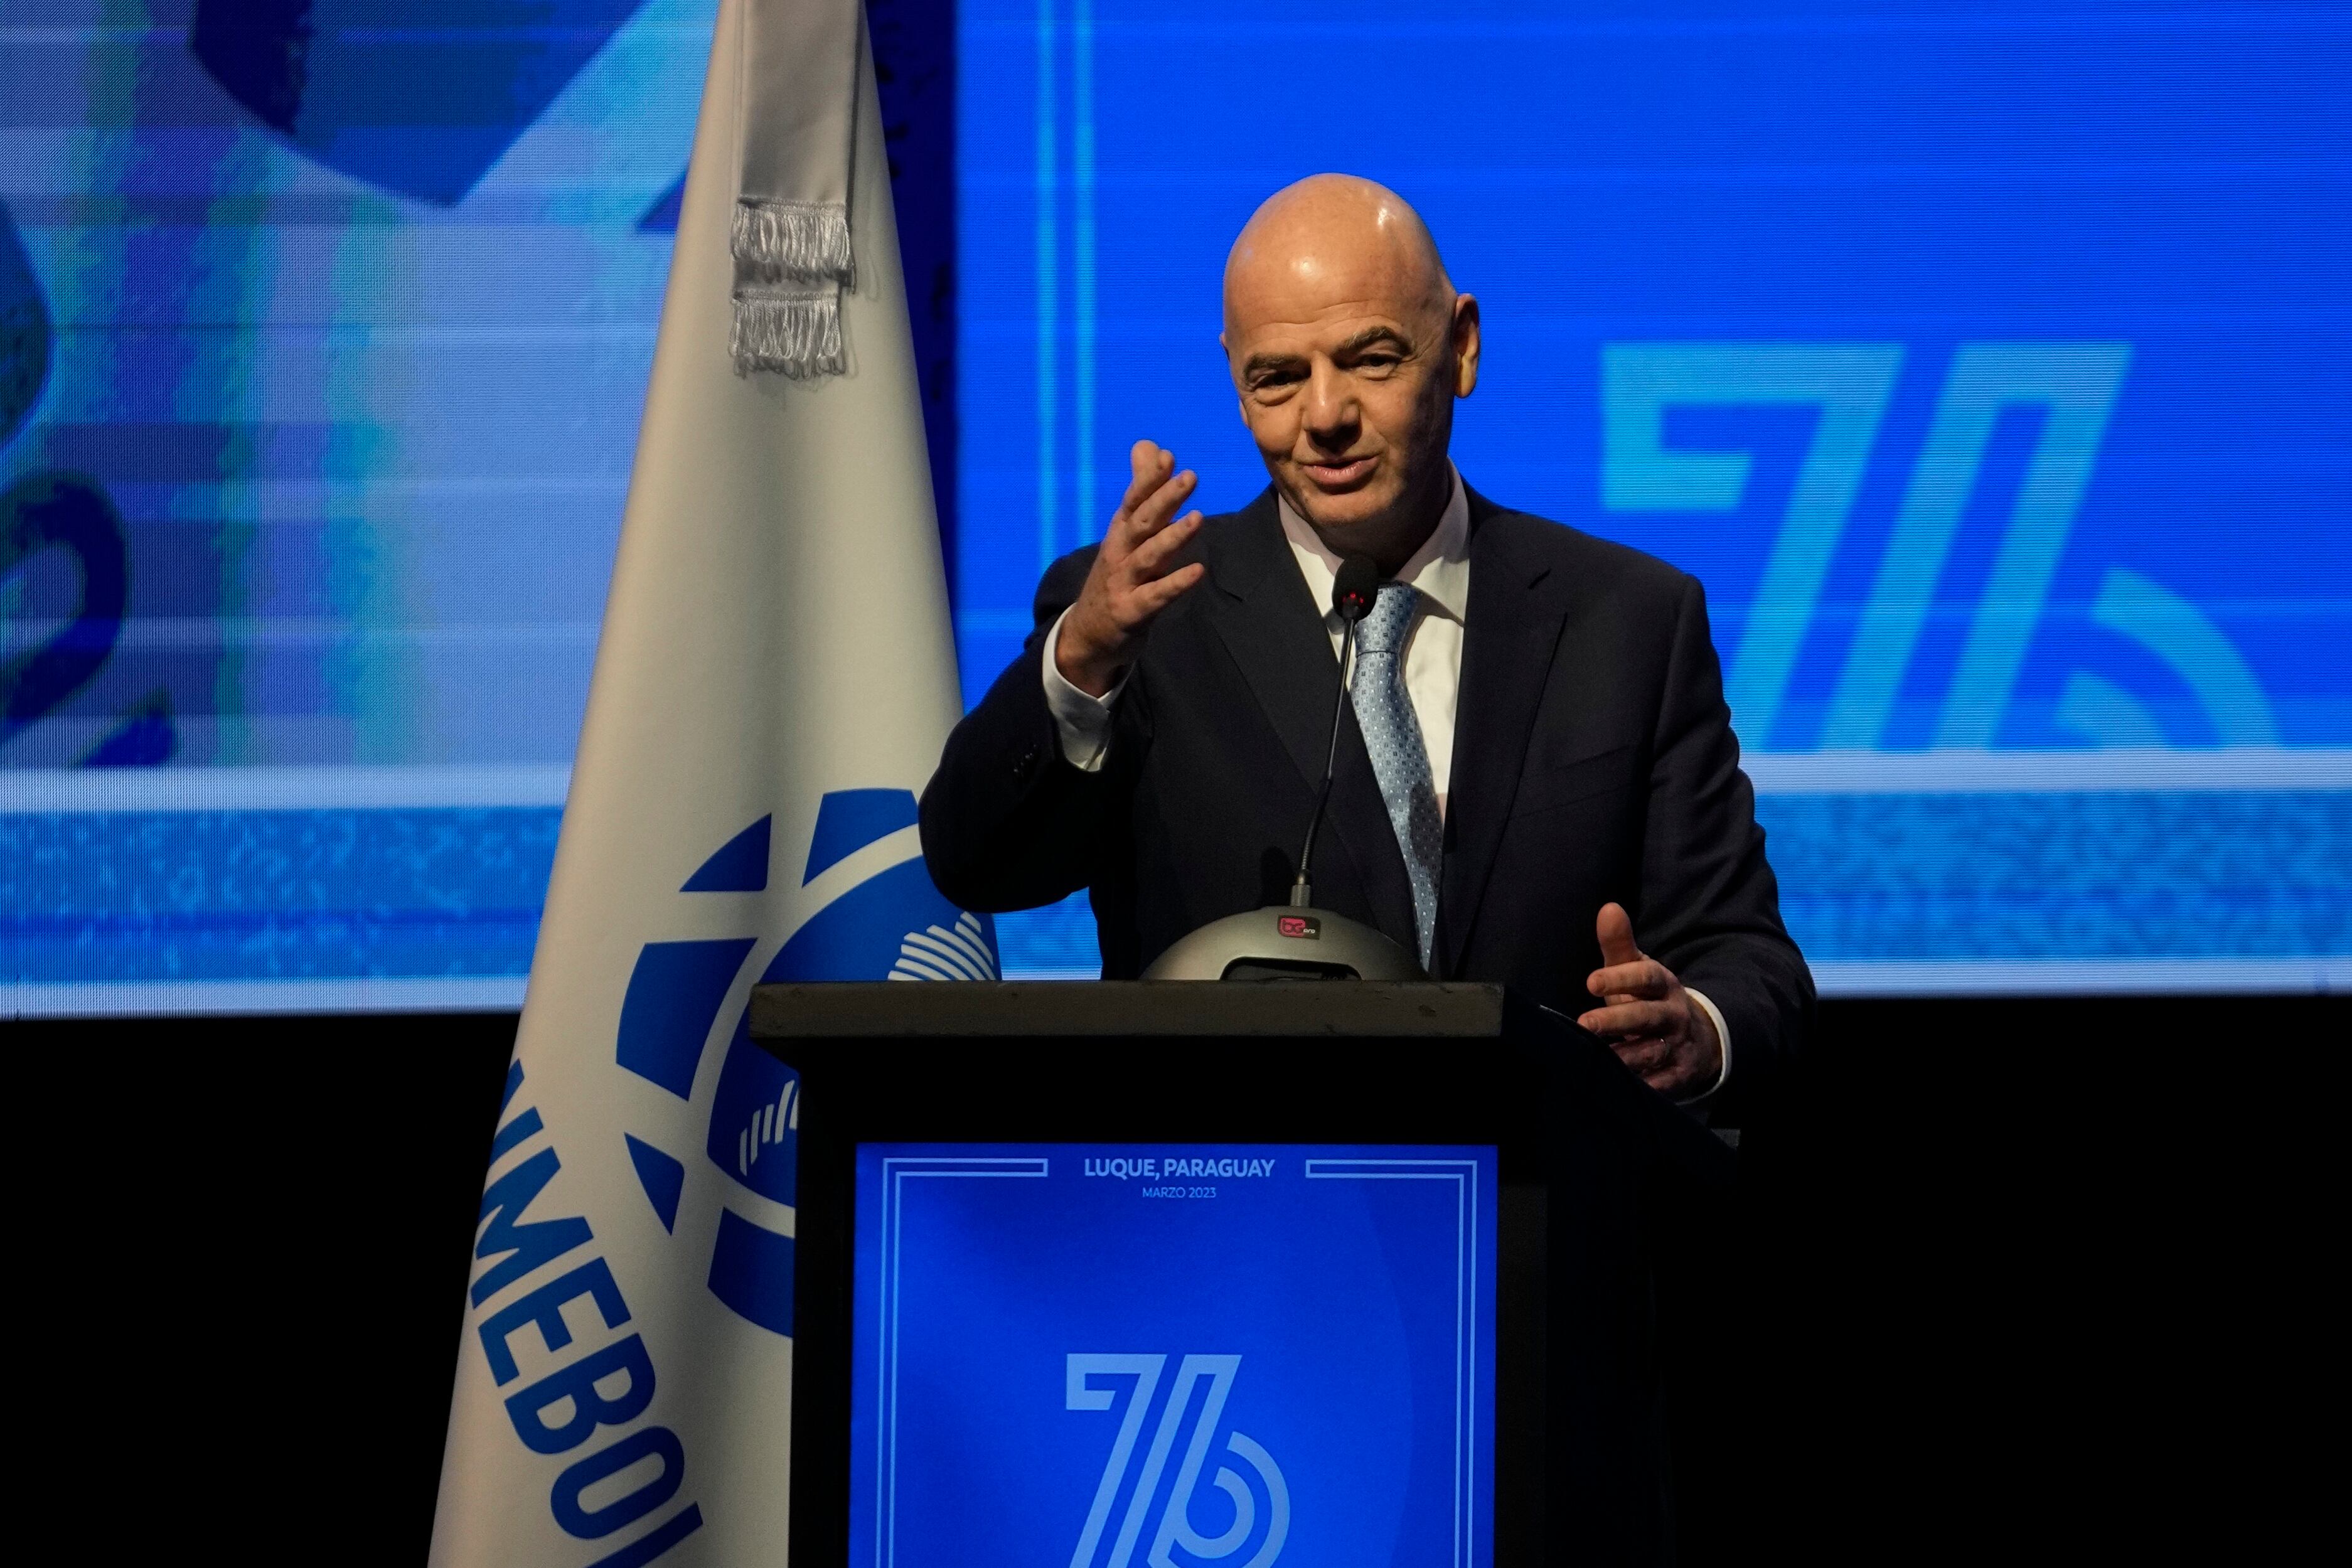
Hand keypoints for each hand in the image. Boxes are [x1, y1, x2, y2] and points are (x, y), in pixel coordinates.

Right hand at [1055, 440, 1208, 695]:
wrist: (1088, 633)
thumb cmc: (1117, 575)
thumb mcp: (1127, 532)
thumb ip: (1143, 489)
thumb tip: (1149, 445)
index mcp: (1121, 532)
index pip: (1134, 501)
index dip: (1149, 479)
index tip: (1168, 457)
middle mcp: (1120, 553)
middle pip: (1141, 523)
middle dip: (1164, 499)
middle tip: (1190, 477)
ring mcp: (1123, 583)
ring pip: (1148, 557)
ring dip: (1171, 538)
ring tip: (1196, 519)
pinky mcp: (1131, 612)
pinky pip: (1155, 597)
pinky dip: (1175, 584)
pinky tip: (1198, 572)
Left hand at [1577, 902, 1721, 1099]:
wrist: (1696, 1037)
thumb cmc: (1649, 999)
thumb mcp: (1637, 971)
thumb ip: (1619, 944)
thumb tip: (1608, 909)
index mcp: (1664, 984)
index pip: (1645, 978)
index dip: (1620, 978)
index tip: (1591, 982)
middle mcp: (1673, 1015)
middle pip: (1647, 1017)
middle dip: (1617, 1021)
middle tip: (1585, 1024)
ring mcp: (1678, 1046)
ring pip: (1651, 1053)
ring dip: (1625, 1057)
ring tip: (1596, 1057)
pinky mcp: (1678, 1076)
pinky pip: (1660, 1084)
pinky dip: (1642, 1085)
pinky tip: (1615, 1085)